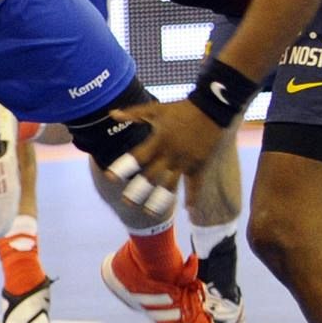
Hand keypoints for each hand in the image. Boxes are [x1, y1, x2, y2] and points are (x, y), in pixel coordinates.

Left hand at [107, 99, 222, 213]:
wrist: (211, 109)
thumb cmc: (181, 109)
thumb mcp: (156, 109)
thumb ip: (134, 113)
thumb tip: (112, 113)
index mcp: (158, 141)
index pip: (136, 157)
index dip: (123, 167)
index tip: (110, 178)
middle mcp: (170, 154)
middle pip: (150, 177)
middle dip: (137, 191)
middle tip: (126, 203)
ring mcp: (185, 162)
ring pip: (170, 186)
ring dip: (159, 201)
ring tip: (149, 213)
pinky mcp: (199, 165)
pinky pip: (196, 185)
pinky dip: (193, 198)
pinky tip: (189, 210)